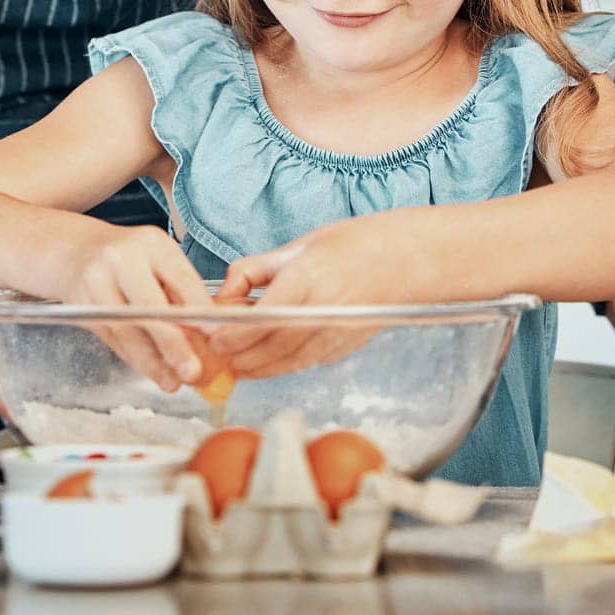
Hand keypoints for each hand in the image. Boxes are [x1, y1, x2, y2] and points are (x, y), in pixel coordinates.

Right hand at [60, 224, 214, 391]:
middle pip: (149, 308)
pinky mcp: (82, 307)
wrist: (74, 251)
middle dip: (173, 344)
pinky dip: (135, 358)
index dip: (198, 308)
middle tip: (193, 371)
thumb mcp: (157, 257)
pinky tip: (152, 371)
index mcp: (151, 244)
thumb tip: (208, 331)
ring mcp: (96, 283)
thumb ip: (180, 289)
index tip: (216, 334)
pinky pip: (113, 339)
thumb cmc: (128, 255)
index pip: (180, 277)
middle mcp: (121, 260)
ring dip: (153, 362)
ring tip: (174, 382)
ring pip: (128, 331)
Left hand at [208, 223, 388, 376]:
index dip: (236, 333)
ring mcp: (336, 333)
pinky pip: (306, 362)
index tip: (214, 338)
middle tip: (217, 356)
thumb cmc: (350, 245)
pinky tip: (263, 364)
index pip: (264, 315)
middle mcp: (322, 310)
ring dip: (257, 368)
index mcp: (308, 278)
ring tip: (234, 365)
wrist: (401, 261)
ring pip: (288, 361)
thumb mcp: (296, 246)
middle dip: (241, 355)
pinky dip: (281, 367)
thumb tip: (225, 295)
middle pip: (273, 345)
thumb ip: (255, 270)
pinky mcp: (344, 347)